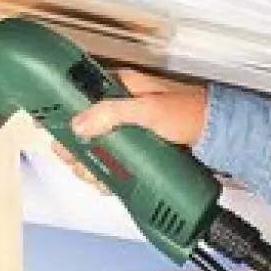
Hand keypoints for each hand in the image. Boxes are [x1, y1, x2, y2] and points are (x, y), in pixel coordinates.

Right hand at [51, 69, 207, 191]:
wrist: (222, 136)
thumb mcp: (149, 109)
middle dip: (75, 148)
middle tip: (74, 161)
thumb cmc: (193, 112)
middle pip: (83, 129)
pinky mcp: (138, 151)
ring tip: (93, 175)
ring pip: (96, 149)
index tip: (48, 128)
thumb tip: (80, 123)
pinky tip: (107, 182)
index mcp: (121, 88)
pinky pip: (113, 162)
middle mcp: (121, 109)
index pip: (80, 97)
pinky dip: (107, 173)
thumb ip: (112, 113)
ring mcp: (128, 131)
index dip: (62, 113)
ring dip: (90, 165)